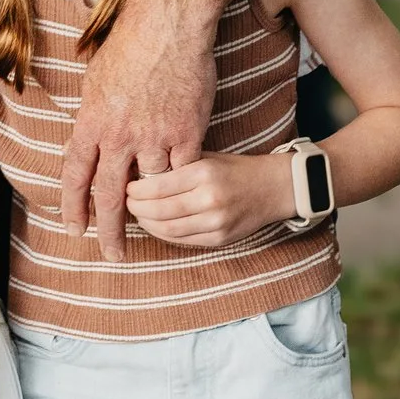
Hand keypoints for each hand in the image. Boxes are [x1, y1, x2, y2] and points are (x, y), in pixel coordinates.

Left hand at [60, 0, 216, 260]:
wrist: (168, 25)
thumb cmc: (130, 45)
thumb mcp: (95, 80)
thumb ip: (92, 116)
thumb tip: (86, 138)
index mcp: (91, 123)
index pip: (76, 175)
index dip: (73, 206)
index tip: (75, 229)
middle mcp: (119, 136)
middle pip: (110, 196)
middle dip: (109, 230)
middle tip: (111, 254)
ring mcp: (154, 137)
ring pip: (151, 188)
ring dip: (150, 209)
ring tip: (150, 224)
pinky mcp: (186, 133)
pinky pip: (183, 170)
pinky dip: (180, 184)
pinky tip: (181, 195)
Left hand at [125, 152, 295, 248]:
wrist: (273, 188)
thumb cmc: (234, 169)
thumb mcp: (206, 157)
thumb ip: (177, 166)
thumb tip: (139, 174)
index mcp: (204, 174)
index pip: (158, 187)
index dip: (135, 191)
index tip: (126, 187)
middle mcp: (210, 199)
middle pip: (159, 211)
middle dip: (136, 209)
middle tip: (126, 202)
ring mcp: (216, 223)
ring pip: (168, 230)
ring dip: (147, 224)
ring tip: (138, 214)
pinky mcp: (220, 239)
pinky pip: (183, 240)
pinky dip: (164, 234)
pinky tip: (156, 224)